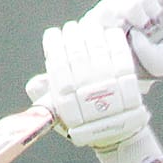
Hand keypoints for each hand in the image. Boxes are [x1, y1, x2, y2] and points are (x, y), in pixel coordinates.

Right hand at [25, 21, 161, 162]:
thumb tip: (35, 83)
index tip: (52, 34)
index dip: (53, 44)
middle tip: (70, 28)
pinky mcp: (127, 79)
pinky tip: (108, 32)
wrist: (115, 135)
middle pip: (76, 52)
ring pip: (96, 48)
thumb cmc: (83, 121)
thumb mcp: (57, 113)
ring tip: (87, 27)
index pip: (56, 63)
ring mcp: (108, 83)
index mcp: (66, 99)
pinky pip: (120, 52)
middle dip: (71, 35)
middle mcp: (86, 89)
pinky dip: (113, 39)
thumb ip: (44, 97)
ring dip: (90, 32)